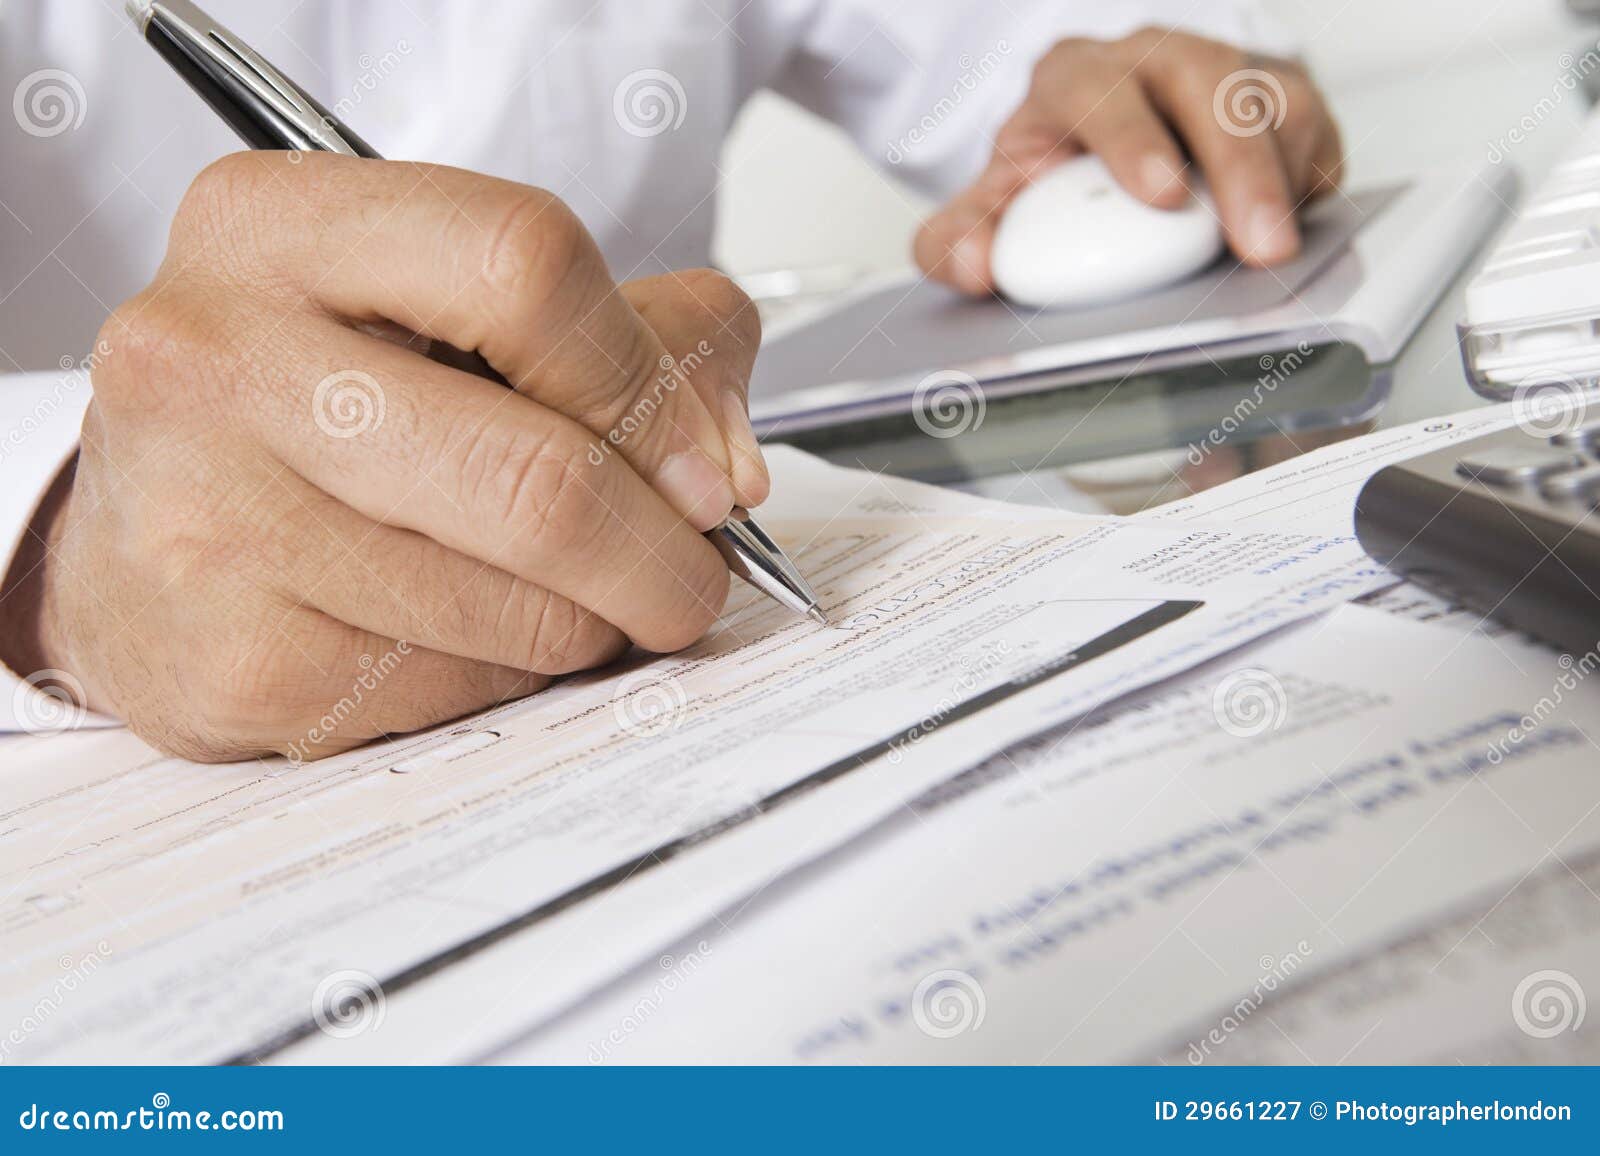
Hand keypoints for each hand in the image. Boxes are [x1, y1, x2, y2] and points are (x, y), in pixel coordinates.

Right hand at [0, 153, 766, 761]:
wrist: (138, 536)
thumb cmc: (314, 411)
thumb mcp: (453, 313)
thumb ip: (636, 336)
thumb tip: (727, 464)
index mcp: (281, 229)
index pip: (525, 264)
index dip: (650, 382)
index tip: (703, 467)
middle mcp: (217, 357)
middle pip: (538, 475)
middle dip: (660, 554)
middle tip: (689, 578)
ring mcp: (208, 515)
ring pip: (516, 610)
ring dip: (591, 625)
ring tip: (568, 599)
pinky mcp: (228, 659)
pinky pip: (455, 693)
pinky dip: (507, 680)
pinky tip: (464, 636)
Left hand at [916, 27, 1343, 292]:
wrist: (1098, 136)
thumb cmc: (1056, 165)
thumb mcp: (996, 198)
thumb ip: (960, 236)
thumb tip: (969, 266)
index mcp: (1078, 77)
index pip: (1103, 91)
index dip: (1134, 139)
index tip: (1161, 194)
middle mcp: (1157, 63)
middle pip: (1209, 86)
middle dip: (1238, 165)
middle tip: (1253, 240)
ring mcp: (1224, 78)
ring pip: (1272, 103)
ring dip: (1282, 177)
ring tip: (1276, 247)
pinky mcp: (1277, 107)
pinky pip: (1312, 131)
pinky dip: (1310, 179)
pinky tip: (1293, 224)